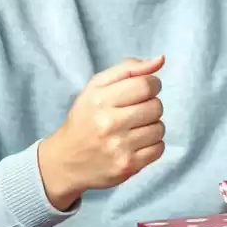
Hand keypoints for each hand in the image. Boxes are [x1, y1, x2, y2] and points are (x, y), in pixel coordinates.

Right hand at [38, 56, 166, 209]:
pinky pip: (158, 149)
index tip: (143, 91)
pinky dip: (152, 145)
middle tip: (134, 111)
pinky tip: (135, 143)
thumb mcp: (97, 86)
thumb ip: (129, 69)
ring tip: (133, 128)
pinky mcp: (127, 166)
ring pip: (159, 128)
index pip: (146, 85)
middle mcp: (109, 123)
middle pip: (156, 106)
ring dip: (151, 126)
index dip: (152, 85)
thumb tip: (161, 59)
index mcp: (100, 99)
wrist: (65, 161)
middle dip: (150, 106)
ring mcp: (119, 147)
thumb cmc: (85, 118)